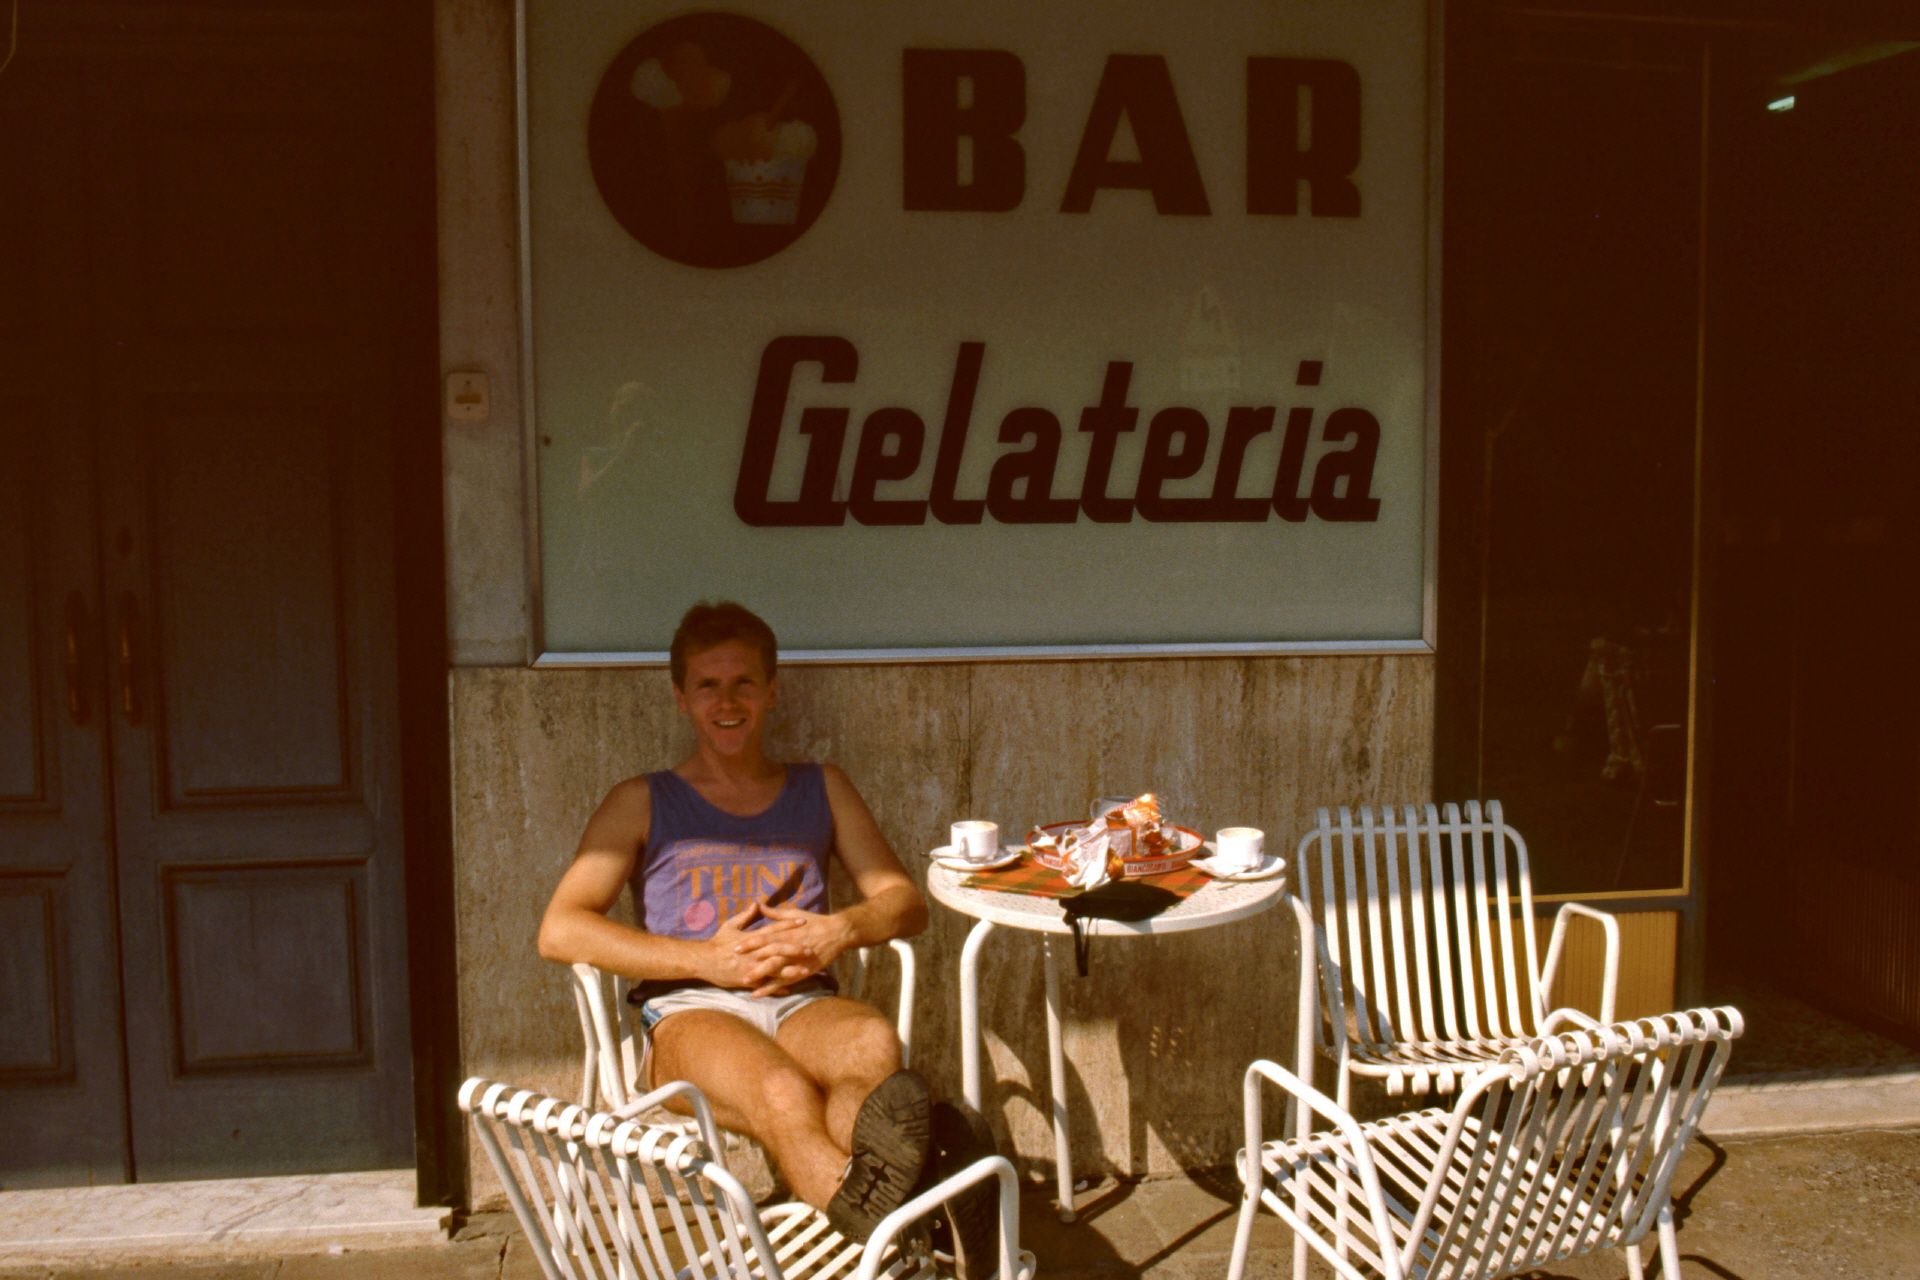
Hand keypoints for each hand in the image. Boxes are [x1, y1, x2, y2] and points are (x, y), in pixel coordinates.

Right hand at [703, 901, 811, 993]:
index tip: (803, 921)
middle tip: (810, 948)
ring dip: (791, 970)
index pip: (773, 929)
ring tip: (805, 970)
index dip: (789, 924)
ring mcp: (751, 968)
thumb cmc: (717, 942)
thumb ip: (746, 916)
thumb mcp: (730, 925)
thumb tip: (757, 903)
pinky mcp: (747, 980)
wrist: (703, 961)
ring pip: (774, 969)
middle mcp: (753, 953)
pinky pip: (765, 985)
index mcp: (751, 938)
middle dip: (794, 949)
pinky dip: (777, 987)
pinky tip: (790, 988)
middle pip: (778, 950)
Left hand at [732, 903, 856, 995]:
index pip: (764, 937)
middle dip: (750, 958)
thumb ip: (775, 913)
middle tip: (733, 963)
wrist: (837, 933)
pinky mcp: (802, 970)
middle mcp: (789, 946)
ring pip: (775, 968)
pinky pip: (784, 981)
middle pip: (767, 953)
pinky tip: (759, 993)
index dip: (749, 942)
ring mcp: (796, 959)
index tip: (735, 946)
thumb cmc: (815, 922)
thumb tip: (760, 905)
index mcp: (786, 932)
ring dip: (759, 974)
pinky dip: (771, 988)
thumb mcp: (794, 914)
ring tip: (744, 980)